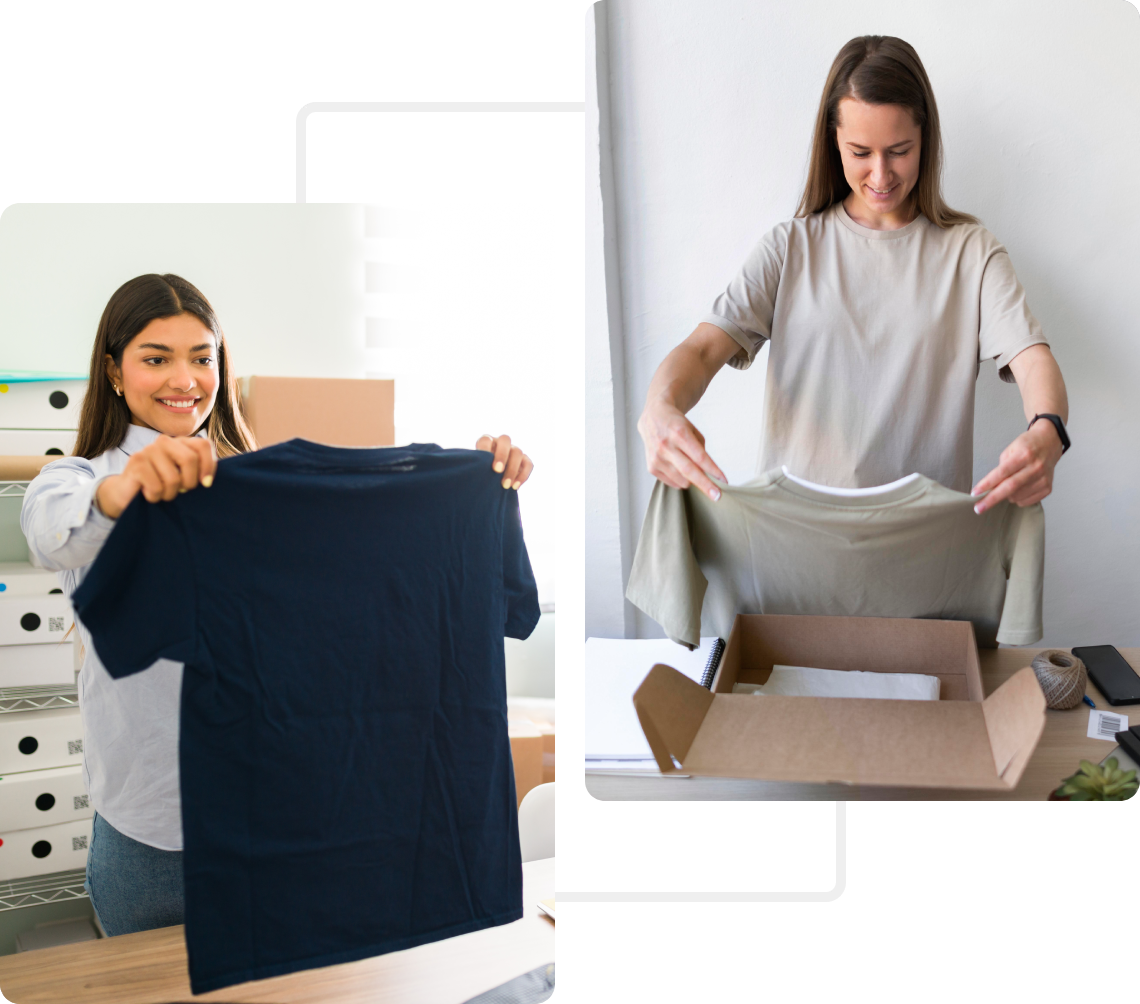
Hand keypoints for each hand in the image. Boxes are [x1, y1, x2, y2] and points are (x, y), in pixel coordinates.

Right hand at [96, 434, 217, 518]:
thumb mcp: (185, 477)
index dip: (209, 466)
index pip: (204, 445)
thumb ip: (201, 471)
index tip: (206, 484)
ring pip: (174, 478)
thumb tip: (217, 478)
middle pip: (190, 460)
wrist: (127, 493)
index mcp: (180, 442)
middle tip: (181, 491)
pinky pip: (157, 487)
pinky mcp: (136, 463)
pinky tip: (149, 494)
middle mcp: (164, 441)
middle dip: (189, 483)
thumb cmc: (162, 485)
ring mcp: (148, 450)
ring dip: (170, 494)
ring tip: (162, 492)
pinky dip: (156, 497)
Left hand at [475, 434, 532, 489]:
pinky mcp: (524, 460)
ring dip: (512, 469)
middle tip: (497, 470)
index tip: (483, 463)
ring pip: (518, 452)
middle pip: (505, 440)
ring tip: (505, 485)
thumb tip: (479, 471)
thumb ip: (479, 467)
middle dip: (502, 455)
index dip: (485, 449)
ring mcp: (514, 450)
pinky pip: (528, 464)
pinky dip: (523, 475)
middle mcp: (501, 443)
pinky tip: (515, 486)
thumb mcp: (477, 470)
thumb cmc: (481, 475)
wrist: (492, 483)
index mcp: (487, 442)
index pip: (486, 440)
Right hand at [636, 399, 725, 500]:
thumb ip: (700, 451)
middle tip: (718, 496)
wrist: (652, 418)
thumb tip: (708, 475)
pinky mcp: (651, 467)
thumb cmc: (677, 425)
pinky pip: (672, 482)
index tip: (724, 480)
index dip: (713, 470)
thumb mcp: (692, 430)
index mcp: (679, 433)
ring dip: (692, 480)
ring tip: (691, 468)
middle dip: (705, 485)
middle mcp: (666, 445)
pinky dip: (681, 480)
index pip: (699, 456)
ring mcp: (657, 457)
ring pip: (681, 480)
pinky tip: (678, 468)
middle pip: (689, 471)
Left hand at [970, 421, 1062, 513]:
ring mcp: (1043, 479)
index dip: (987, 484)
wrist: (1050, 442)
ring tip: (1009, 484)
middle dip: (991, 499)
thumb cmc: (1027, 446)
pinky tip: (1019, 489)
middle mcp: (1035, 467)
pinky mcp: (1047, 488)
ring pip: (1016, 496)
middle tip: (978, 508)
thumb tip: (991, 488)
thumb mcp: (1011, 450)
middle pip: (1010, 487)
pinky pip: (1026, 501)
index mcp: (1024, 455)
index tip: (974, 493)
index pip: (1002, 472)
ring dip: (1006, 495)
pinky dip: (1017, 499)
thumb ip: (1001, 468)